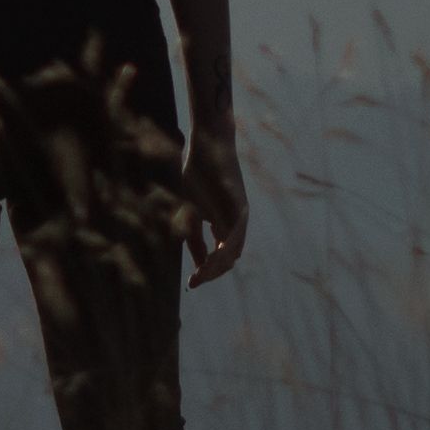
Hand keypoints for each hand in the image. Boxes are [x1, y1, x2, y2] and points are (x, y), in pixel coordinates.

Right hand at [181, 111, 249, 285]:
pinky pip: (233, 235)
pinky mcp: (239, 207)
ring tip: (200, 275)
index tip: (190, 283)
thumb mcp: (191, 210)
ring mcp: (239, 216)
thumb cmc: (198, 174)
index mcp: (224, 225)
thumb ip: (194, 235)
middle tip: (195, 282)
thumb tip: (198, 263)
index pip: (220, 257)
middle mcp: (236, 224)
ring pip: (233, 250)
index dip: (206, 272)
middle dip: (212, 273)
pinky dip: (223, 250)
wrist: (208, 146)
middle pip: (229, 259)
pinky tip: (211, 259)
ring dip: (217, 266)